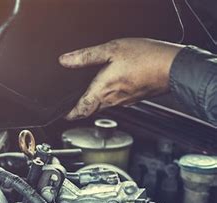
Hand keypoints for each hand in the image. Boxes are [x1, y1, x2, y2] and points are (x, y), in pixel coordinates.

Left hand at [59, 38, 182, 119]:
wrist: (175, 67)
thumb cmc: (146, 58)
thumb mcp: (111, 50)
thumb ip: (86, 56)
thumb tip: (65, 60)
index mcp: (102, 91)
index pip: (81, 110)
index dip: (70, 114)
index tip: (65, 115)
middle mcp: (113, 100)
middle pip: (92, 109)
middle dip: (82, 108)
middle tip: (74, 105)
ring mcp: (126, 101)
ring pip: (105, 105)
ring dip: (96, 102)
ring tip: (91, 96)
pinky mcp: (136, 97)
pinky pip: (118, 101)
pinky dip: (111, 97)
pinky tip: (114, 86)